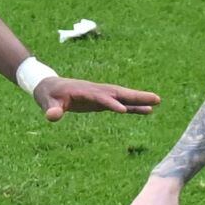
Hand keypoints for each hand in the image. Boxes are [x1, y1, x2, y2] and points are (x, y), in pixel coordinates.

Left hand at [36, 75, 159, 120]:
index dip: (110, 103)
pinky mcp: (103, 101)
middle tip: (156, 99)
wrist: (50, 86)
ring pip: (123, 97)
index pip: (100, 97)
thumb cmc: (48, 95)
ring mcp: (101, 95)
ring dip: (139, 100)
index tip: (123, 111)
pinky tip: (147, 111)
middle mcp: (96, 91)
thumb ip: (51, 110)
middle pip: (119, 93)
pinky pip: (121, 104)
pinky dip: (133, 107)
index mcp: (83, 91)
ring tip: (157, 102)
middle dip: (136, 96)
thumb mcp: (47, 102)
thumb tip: (52, 117)